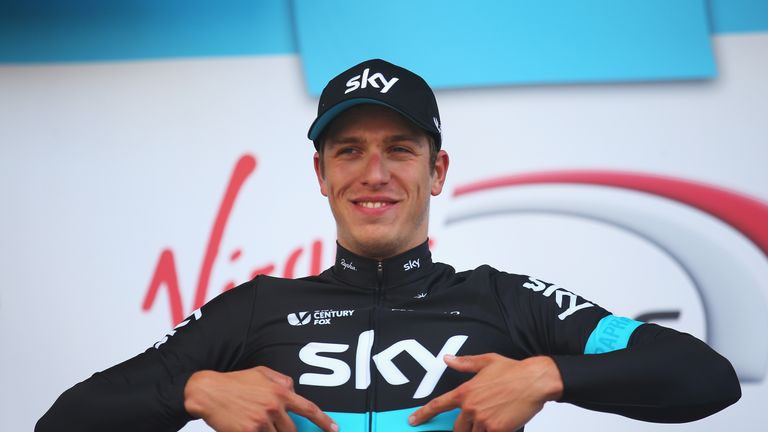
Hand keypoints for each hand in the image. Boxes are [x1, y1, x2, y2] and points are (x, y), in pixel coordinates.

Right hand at [184, 366, 337, 431]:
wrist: (208, 391)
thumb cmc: (234, 382)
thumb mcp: (262, 372)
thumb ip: (282, 381)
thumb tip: (294, 391)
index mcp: (280, 392)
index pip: (309, 409)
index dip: (324, 421)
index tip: (334, 429)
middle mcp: (274, 407)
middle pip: (292, 430)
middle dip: (285, 430)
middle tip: (272, 423)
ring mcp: (262, 422)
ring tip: (255, 421)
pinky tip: (249, 426)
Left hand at [409, 354, 562, 431]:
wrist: (535, 381)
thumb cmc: (514, 371)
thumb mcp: (486, 361)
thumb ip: (464, 363)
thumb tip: (448, 359)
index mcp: (465, 391)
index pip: (438, 405)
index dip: (423, 414)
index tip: (413, 420)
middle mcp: (471, 407)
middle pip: (457, 428)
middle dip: (465, 427)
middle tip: (480, 417)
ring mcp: (483, 420)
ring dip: (479, 430)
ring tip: (493, 418)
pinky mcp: (496, 430)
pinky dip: (491, 431)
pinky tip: (500, 423)